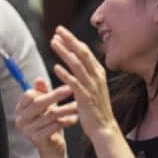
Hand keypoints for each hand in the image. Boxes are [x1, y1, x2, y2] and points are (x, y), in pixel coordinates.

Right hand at [14, 77, 77, 155]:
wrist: (51, 147)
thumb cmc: (48, 123)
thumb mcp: (45, 107)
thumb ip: (42, 93)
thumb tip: (39, 79)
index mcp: (20, 109)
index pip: (29, 95)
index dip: (45, 90)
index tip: (61, 86)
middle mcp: (21, 120)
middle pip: (39, 103)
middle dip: (56, 95)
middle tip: (71, 89)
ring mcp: (28, 130)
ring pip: (50, 115)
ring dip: (66, 109)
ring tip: (77, 106)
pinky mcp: (37, 139)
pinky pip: (54, 126)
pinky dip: (65, 122)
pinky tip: (74, 119)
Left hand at [49, 26, 118, 140]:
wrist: (104, 127)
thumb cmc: (96, 108)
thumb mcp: (94, 87)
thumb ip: (87, 74)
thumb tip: (77, 61)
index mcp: (98, 72)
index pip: (85, 51)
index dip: (73, 40)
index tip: (61, 32)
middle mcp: (96, 76)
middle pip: (81, 53)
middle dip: (69, 40)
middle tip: (57, 30)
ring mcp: (91, 86)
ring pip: (77, 64)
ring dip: (64, 52)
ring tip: (53, 43)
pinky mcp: (85, 97)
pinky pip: (74, 83)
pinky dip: (64, 74)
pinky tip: (55, 67)